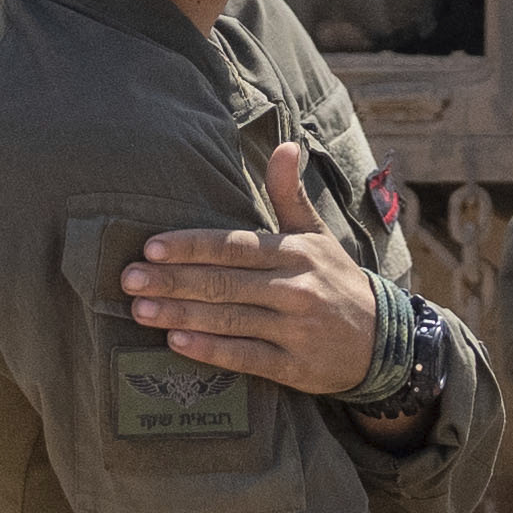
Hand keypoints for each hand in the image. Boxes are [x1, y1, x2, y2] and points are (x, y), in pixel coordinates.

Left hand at [118, 138, 394, 399]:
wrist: (383, 341)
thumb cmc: (335, 280)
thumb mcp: (316, 235)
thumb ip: (290, 194)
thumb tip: (285, 145)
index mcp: (294, 253)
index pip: (235, 246)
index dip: (192, 246)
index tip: (151, 247)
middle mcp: (295, 288)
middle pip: (224, 283)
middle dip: (173, 281)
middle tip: (129, 279)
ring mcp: (296, 329)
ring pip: (230, 319)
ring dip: (181, 315)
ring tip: (139, 311)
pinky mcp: (295, 366)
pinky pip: (246, 356)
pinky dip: (211, 350)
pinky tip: (176, 344)